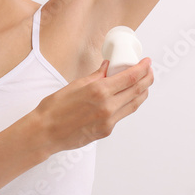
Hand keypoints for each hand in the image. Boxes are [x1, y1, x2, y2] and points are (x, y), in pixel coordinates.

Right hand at [29, 58, 152, 153]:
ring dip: (142, 93)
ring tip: (144, 84)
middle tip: (149, 71)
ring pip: (134, 104)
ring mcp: (109, 121)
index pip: (130, 78)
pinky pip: (123, 115)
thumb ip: (96, 76)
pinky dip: (129, 104)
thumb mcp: (75, 85)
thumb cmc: (55, 108)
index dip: (142, 69)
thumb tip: (107, 66)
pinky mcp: (107, 131)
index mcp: (99, 91)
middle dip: (147, 79)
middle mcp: (108, 106)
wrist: (45, 132)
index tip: (147, 62)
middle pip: (137, 91)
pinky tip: (128, 98)